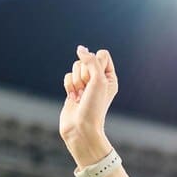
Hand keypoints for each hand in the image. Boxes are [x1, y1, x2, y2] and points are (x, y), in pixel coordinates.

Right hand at [61, 45, 117, 165]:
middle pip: (86, 60)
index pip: (101, 54)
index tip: (97, 80)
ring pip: (75, 67)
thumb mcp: (98, 81)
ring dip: (76, 82)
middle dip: (84, 74)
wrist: (81, 128)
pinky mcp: (73, 89)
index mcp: (110, 77)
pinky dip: (68, 86)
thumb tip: (80, 48)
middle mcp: (98, 80)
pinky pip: (67, 76)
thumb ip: (91, 61)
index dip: (96, 63)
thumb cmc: (94, 107)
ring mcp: (85, 85)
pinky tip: (73, 98)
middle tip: (87, 91)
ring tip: (80, 96)